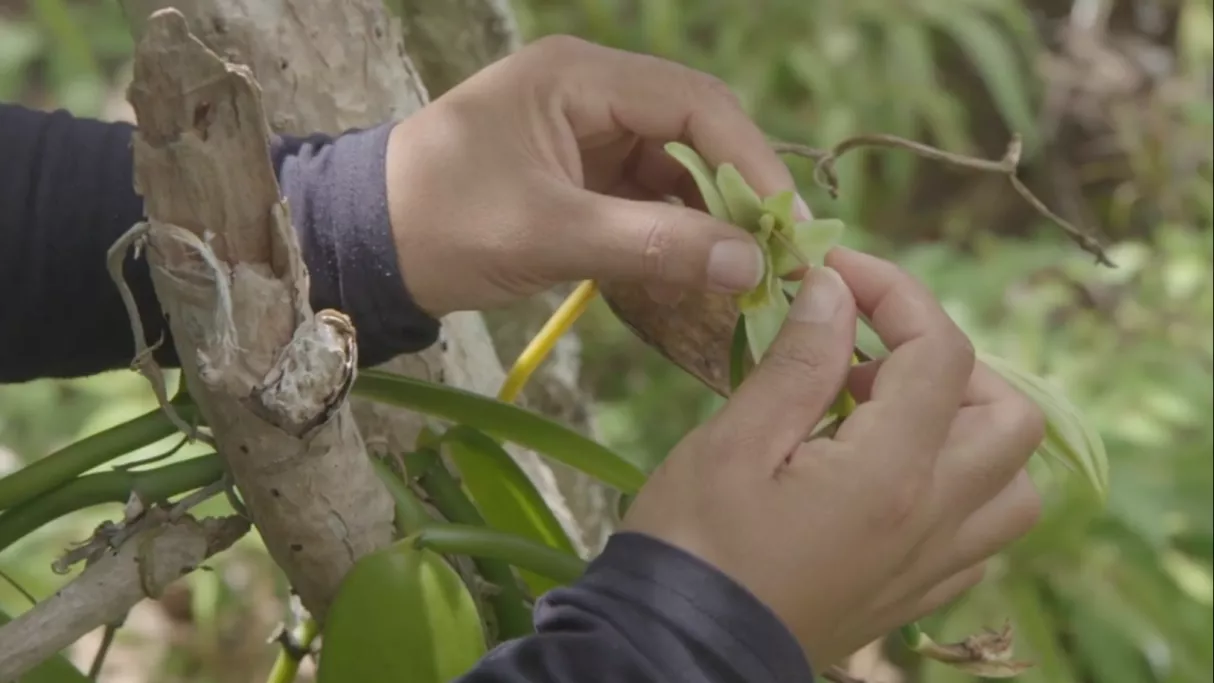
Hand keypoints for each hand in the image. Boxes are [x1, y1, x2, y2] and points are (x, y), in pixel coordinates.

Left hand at [384, 35, 807, 317]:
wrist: (366, 247)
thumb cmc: (442, 225)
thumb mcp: (549, 233)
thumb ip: (653, 245)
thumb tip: (750, 262)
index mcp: (578, 76)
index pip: (692, 103)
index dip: (748, 160)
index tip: (785, 223)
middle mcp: (590, 92)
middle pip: (693, 130)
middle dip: (736, 189)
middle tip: (779, 252)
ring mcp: (585, 133)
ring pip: (674, 166)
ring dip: (710, 215)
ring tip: (748, 268)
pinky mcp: (579, 174)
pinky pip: (646, 195)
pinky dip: (675, 230)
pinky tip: (701, 268)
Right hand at [621, 247, 1045, 669]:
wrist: (680, 651)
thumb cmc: (693, 543)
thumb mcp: (734, 441)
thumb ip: (799, 362)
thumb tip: (837, 291)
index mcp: (890, 474)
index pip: (939, 353)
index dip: (896, 293)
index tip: (836, 273)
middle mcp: (934, 520)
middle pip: (1008, 415)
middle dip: (947, 359)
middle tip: (868, 351)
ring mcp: (932, 564)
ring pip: (1011, 480)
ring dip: (968, 427)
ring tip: (888, 413)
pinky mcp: (915, 594)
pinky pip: (979, 531)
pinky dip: (959, 486)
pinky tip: (893, 475)